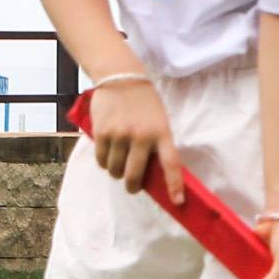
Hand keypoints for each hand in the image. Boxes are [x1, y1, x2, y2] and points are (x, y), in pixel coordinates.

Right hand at [82, 75, 185, 201]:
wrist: (121, 76)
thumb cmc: (144, 103)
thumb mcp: (157, 120)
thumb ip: (155, 144)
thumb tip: (148, 174)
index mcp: (161, 132)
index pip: (171, 164)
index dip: (175, 185)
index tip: (178, 202)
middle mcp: (141, 136)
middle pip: (134, 175)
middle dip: (133, 186)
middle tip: (132, 187)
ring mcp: (120, 135)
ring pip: (115, 170)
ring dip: (116, 171)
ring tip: (118, 162)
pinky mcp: (102, 132)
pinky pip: (101, 160)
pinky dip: (103, 162)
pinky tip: (107, 153)